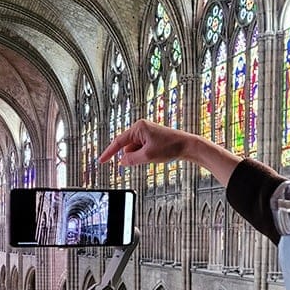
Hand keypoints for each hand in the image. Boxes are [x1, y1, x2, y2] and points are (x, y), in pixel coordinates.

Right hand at [99, 117, 241, 186]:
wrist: (188, 146)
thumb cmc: (169, 147)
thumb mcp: (147, 156)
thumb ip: (131, 160)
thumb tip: (122, 162)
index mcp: (138, 127)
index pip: (118, 142)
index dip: (109, 153)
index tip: (101, 161)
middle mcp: (141, 127)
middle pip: (127, 147)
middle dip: (133, 156)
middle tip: (148, 157)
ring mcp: (146, 132)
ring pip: (135, 150)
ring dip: (140, 157)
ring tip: (156, 155)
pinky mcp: (151, 138)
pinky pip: (142, 150)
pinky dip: (145, 155)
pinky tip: (157, 155)